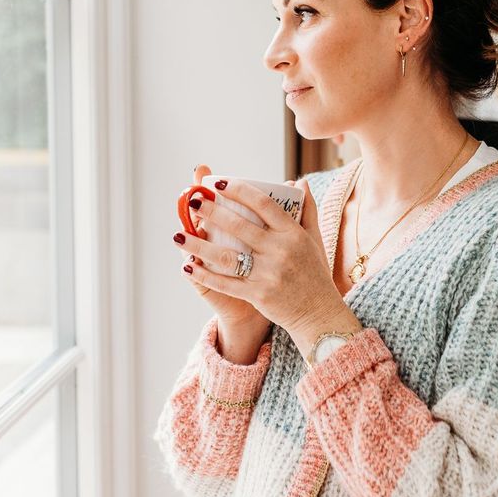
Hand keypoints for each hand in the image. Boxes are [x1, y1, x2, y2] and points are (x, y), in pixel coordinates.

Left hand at [173, 174, 347, 339]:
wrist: (319, 314)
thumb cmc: (314, 273)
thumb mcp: (315, 240)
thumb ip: (307, 210)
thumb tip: (300, 182)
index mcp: (293, 233)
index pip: (264, 204)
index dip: (239, 190)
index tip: (218, 183)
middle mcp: (281, 251)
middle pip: (240, 226)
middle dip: (212, 212)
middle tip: (192, 201)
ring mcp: (269, 274)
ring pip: (227, 256)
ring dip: (199, 245)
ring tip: (178, 235)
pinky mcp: (259, 295)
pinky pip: (226, 283)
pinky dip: (205, 275)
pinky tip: (188, 266)